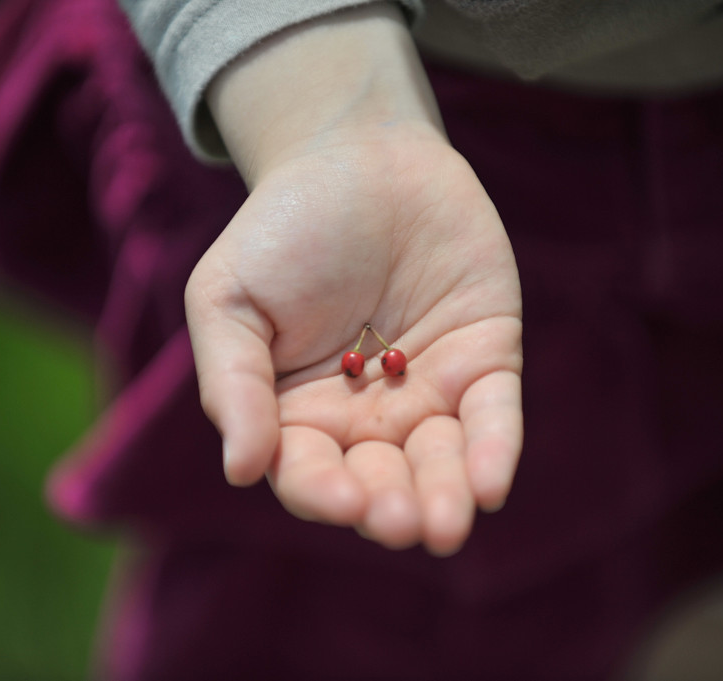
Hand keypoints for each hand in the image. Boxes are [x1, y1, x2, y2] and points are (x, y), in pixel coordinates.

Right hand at [184, 4, 521, 555]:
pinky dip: (495, 450)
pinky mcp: (484, 360)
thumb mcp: (228, 298)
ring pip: (441, 461)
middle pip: (381, 482)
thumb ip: (233, 382)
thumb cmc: (282, 229)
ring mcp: (429, 392)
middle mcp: (367, 418)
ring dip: (446, 496)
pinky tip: (491, 485)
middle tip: (405, 521)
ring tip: (447, 525)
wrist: (357, 155)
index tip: (342, 500)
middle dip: (393, 506)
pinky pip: (494, 415)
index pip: (309, 473)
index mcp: (299, 414)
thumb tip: (240, 469)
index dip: (324, 493)